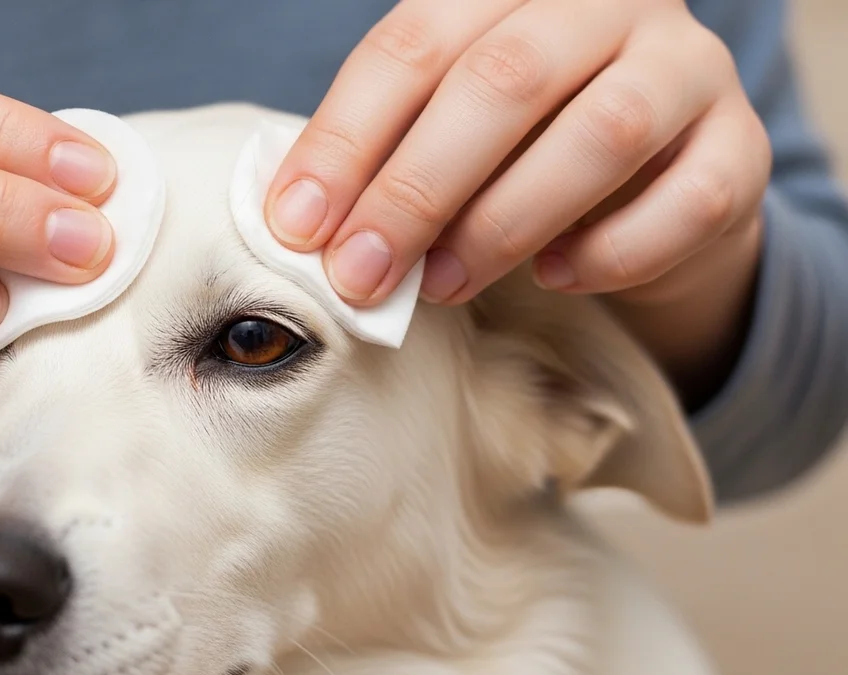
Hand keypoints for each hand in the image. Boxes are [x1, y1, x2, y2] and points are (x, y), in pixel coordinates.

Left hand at [265, 0, 769, 308]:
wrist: (652, 178)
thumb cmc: (521, 149)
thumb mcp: (446, 131)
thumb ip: (388, 155)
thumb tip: (304, 224)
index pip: (412, 44)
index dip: (347, 137)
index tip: (298, 223)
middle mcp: (603, 5)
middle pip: (504, 80)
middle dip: (416, 188)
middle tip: (360, 273)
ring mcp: (684, 66)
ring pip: (602, 132)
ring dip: (505, 222)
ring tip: (441, 285)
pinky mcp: (739, 147)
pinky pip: (689, 201)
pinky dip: (614, 250)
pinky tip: (558, 276)